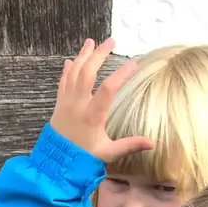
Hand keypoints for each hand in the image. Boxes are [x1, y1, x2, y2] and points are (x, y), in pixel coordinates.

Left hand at [49, 38, 154, 162]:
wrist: (55, 165)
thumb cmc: (82, 159)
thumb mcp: (108, 153)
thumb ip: (129, 145)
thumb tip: (152, 143)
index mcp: (92, 116)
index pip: (108, 89)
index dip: (121, 75)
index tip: (133, 64)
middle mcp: (77, 106)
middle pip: (87, 73)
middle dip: (99, 54)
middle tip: (111, 41)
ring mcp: (66, 103)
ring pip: (73, 73)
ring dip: (83, 56)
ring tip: (91, 42)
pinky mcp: (58, 105)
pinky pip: (63, 82)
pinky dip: (68, 69)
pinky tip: (71, 60)